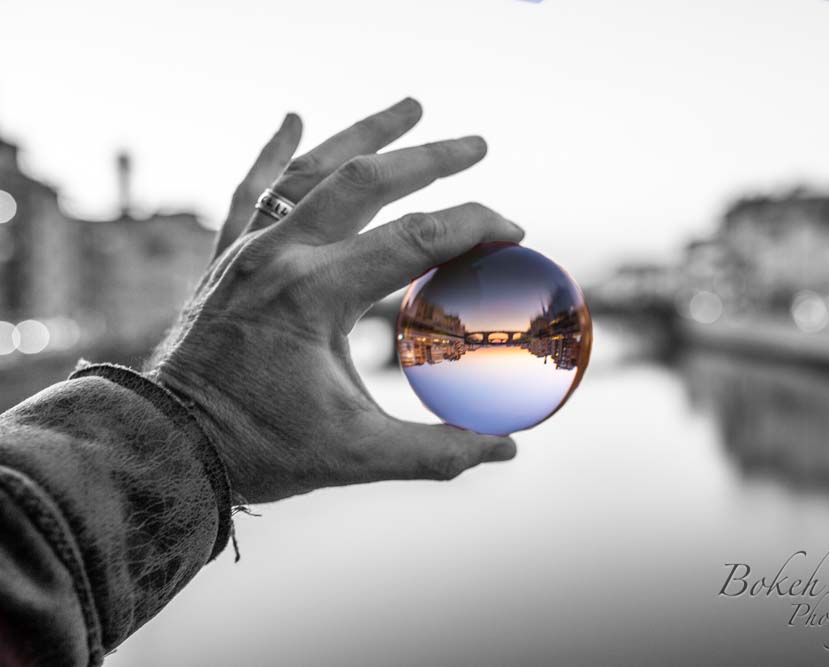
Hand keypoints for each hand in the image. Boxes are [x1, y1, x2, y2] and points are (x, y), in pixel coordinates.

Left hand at [149, 99, 523, 503]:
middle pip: (367, 181)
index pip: (416, 238)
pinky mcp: (227, 259)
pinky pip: (252, 190)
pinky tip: (293, 120)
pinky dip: (274, 153)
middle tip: (477, 145)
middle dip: (430, 158)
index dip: (475, 227)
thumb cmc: (261, 451)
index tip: (513, 230)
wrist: (167, 446)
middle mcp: (280, 255)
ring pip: (311, 170)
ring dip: (365, 134)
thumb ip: (437, 451)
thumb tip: (507, 450)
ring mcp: (248, 250)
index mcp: (316, 294)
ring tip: (411, 108)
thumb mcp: (357, 455)